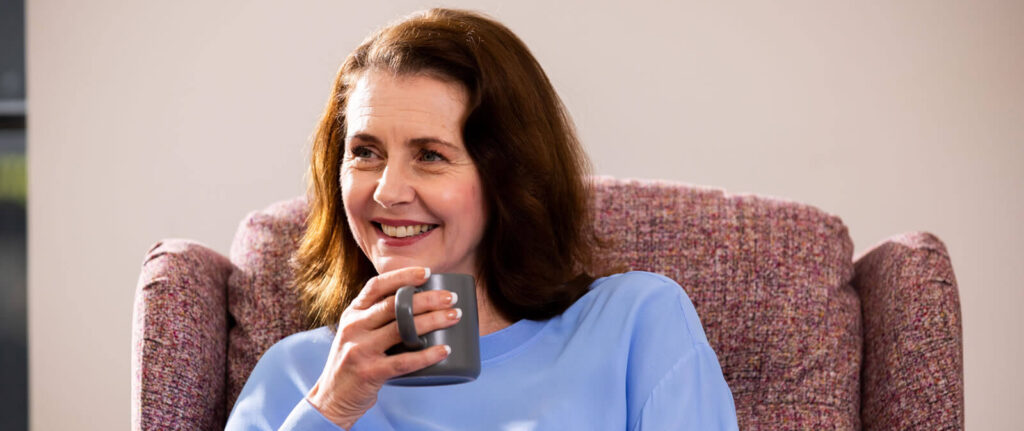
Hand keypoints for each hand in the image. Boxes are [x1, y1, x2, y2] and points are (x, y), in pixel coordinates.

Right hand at [305, 267, 460, 428]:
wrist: (332, 398)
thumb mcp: (356, 333)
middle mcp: (353, 327)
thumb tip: (419, 300)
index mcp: (352, 313)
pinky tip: (445, 349)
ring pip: (403, 329)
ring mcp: (360, 350)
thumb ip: (377, 317)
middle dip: (428, 298)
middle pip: (395, 305)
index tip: (428, 272)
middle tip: (451, 298)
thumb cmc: (354, 361)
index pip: (377, 285)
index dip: (403, 276)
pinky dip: (428, 355)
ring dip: (434, 320)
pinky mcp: (369, 372)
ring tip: (454, 316)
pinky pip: (404, 361)